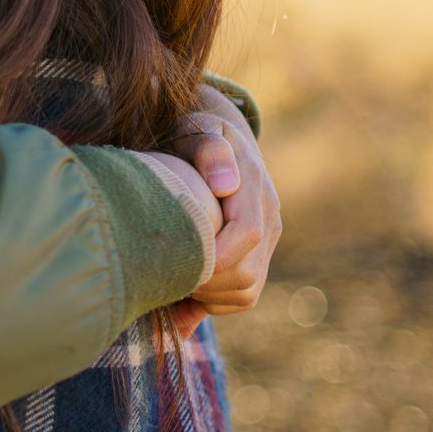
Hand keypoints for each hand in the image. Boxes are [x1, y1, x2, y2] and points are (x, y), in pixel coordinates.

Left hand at [168, 84, 280, 338]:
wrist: (216, 140)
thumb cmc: (195, 132)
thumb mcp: (198, 129)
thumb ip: (210, 150)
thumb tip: (226, 184)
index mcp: (254, 188)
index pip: (247, 235)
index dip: (215, 257)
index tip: (177, 265)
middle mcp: (268, 218)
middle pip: (247, 274)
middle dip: (206, 284)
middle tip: (164, 276)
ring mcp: (266, 239)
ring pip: (247, 292)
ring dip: (208, 297)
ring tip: (171, 282)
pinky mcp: (257, 255)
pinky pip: (243, 295)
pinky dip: (213, 302)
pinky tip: (181, 292)